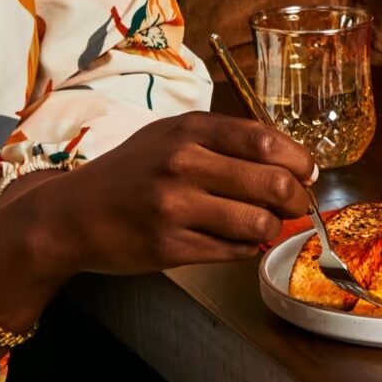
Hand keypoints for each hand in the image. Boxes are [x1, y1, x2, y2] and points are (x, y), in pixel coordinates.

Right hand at [44, 111, 315, 275]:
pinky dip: (247, 248)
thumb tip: (288, 161)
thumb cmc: (132, 171)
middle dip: (298, 198)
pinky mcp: (169, 247)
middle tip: (299, 204)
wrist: (72, 213)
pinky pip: (233, 251)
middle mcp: (183, 164)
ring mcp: (174, 207)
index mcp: (190, 130)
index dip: (299, 160)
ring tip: (267, 224)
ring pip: (257, 222)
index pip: (265, 141)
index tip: (308, 172)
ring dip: (274, 226)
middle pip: (271, 182)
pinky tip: (239, 240)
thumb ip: (225, 140)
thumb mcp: (173, 135)